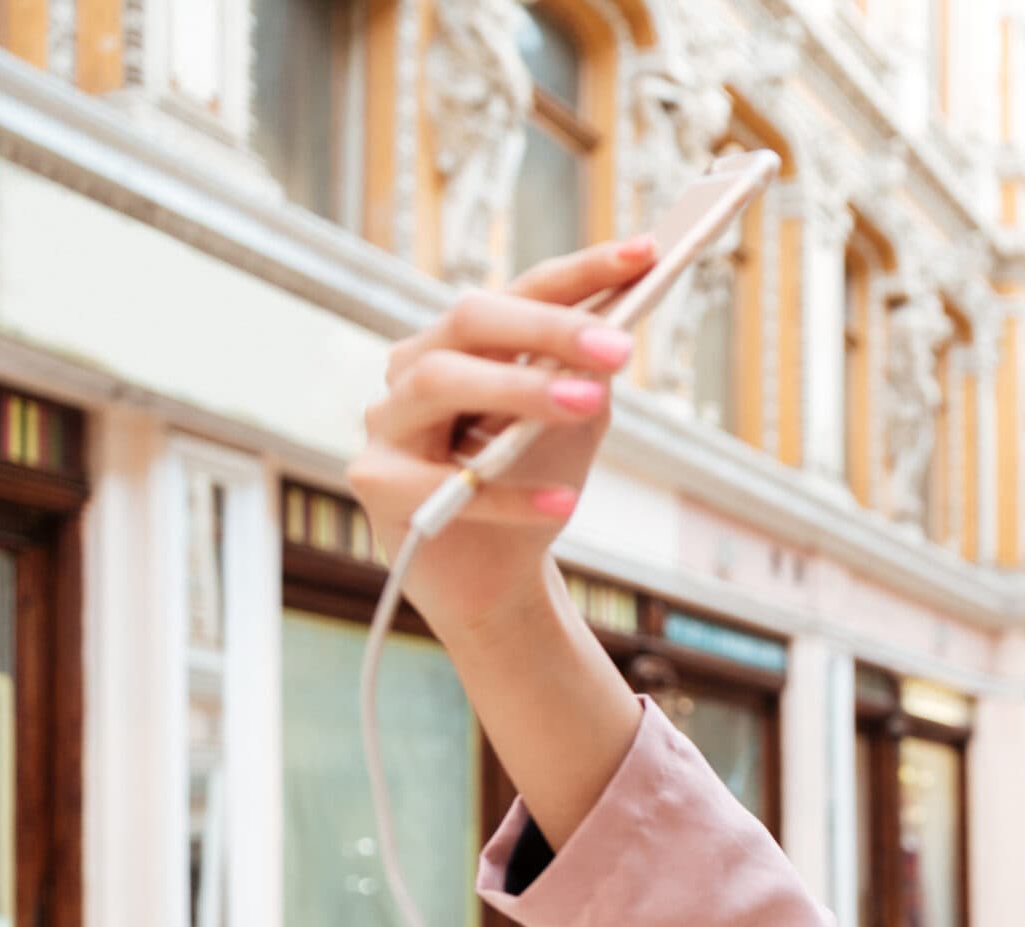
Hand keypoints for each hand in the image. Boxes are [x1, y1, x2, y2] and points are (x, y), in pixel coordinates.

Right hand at [347, 233, 654, 639]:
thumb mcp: (574, 422)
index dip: (583, 270)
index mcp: (465, 343)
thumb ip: (588, 374)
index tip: (647, 252)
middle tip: (620, 346)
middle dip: (548, 326)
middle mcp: (416, 368)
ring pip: (439, 381)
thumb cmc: (530, 482)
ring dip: (520, 389)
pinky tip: (564, 503)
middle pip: (471, 322)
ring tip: (590, 403)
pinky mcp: (376, 484)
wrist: (493, 576)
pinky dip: (508, 495)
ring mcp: (388, 422)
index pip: (523, 291)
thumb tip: (618, 325)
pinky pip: (439, 483)